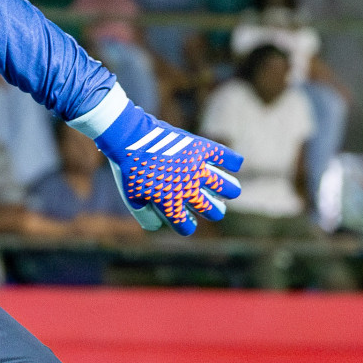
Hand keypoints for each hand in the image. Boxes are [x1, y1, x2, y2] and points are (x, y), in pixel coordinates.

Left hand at [70, 85, 242, 235]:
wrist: (129, 136)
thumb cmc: (128, 167)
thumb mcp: (131, 196)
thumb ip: (145, 215)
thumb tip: (159, 225)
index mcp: (170, 203)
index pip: (187, 226)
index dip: (187, 225)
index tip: (188, 220)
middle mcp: (187, 189)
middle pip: (213, 210)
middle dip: (215, 211)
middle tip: (215, 206)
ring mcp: (196, 169)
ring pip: (227, 188)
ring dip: (229, 191)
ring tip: (229, 190)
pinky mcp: (201, 149)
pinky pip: (228, 158)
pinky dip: (233, 162)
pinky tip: (232, 165)